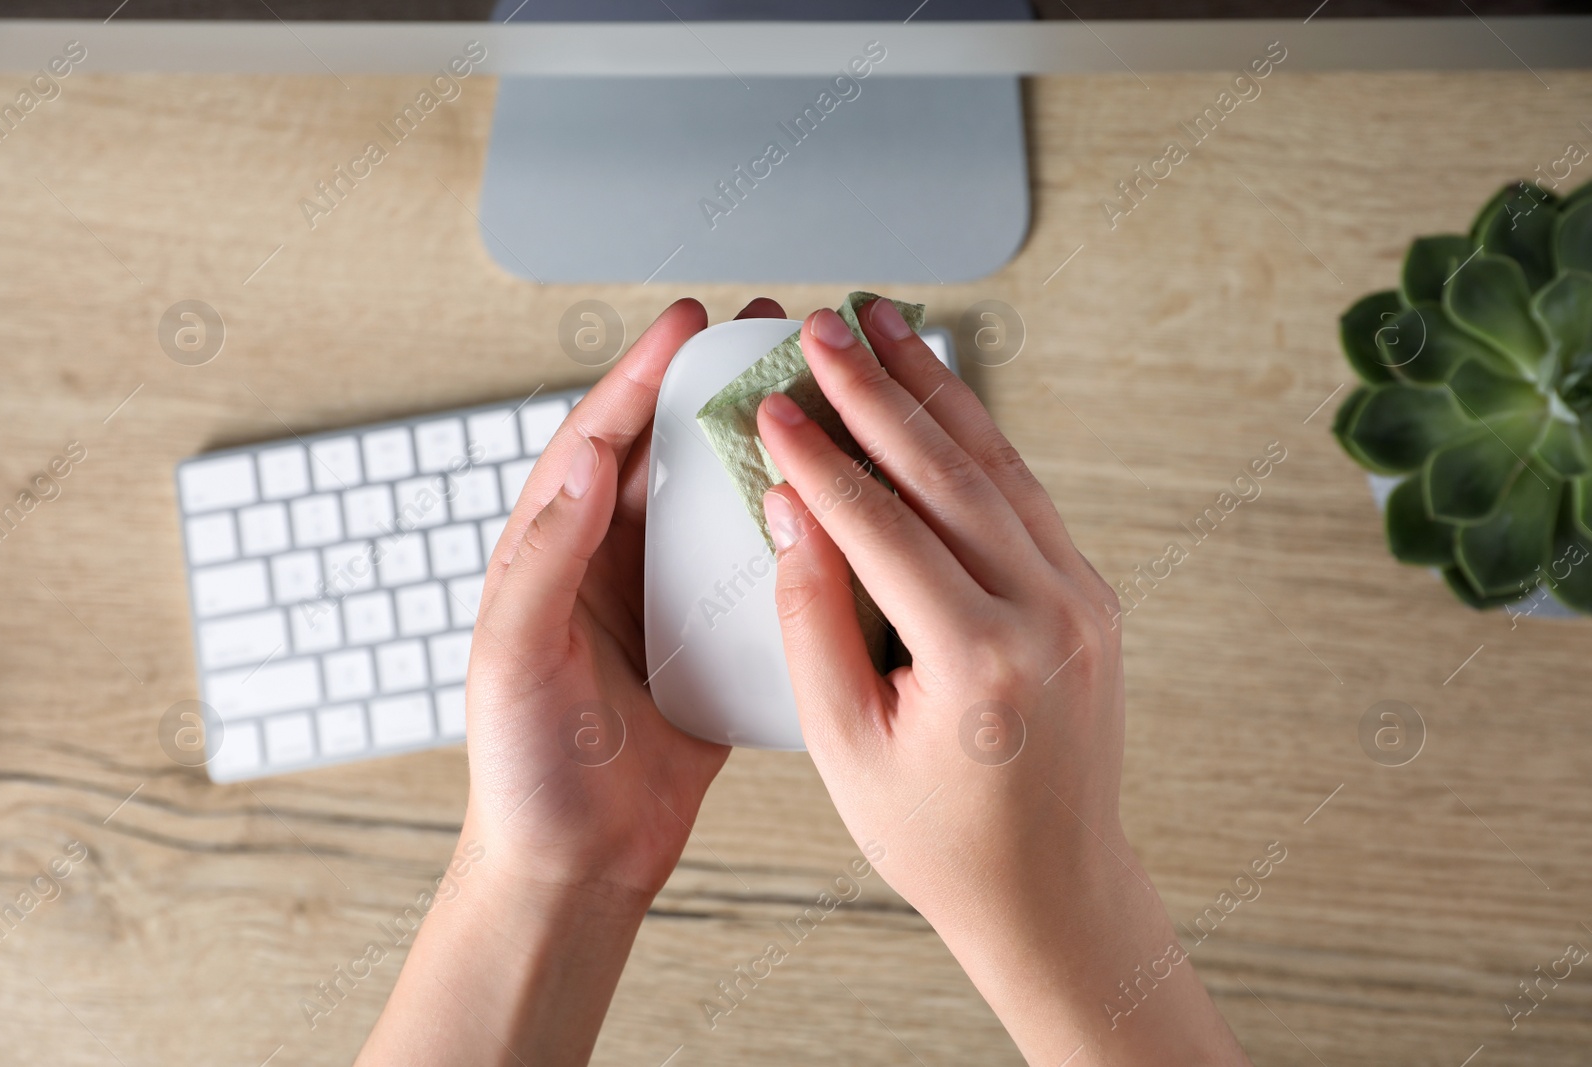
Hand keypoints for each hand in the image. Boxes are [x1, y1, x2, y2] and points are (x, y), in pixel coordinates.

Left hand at [360, 298, 782, 1066]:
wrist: (574, 865)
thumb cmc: (524, 770)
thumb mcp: (515, 654)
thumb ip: (548, 554)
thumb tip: (587, 456)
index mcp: (551, 553)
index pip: (597, 441)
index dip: (642, 376)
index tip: (687, 324)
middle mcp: (607, 565)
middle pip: (664, 454)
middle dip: (710, 390)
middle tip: (765, 335)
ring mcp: (661, 603)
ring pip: (713, 504)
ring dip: (753, 450)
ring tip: (806, 399)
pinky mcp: (706, 647)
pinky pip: (749, 574)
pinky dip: (784, 535)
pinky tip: (828, 509)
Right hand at [755, 300, 1249, 1065]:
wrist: (1052, 888)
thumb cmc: (940, 838)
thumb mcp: (844, 746)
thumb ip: (813, 619)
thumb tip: (792, 508)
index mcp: (980, 662)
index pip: (880, 526)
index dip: (817, 457)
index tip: (772, 403)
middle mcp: (1048, 616)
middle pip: (945, 471)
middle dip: (874, 390)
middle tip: (823, 326)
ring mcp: (1082, 600)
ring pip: (996, 465)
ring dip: (934, 389)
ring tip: (883, 324)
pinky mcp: (1091, 595)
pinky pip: (1025, 496)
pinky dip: (976, 438)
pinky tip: (939, 397)